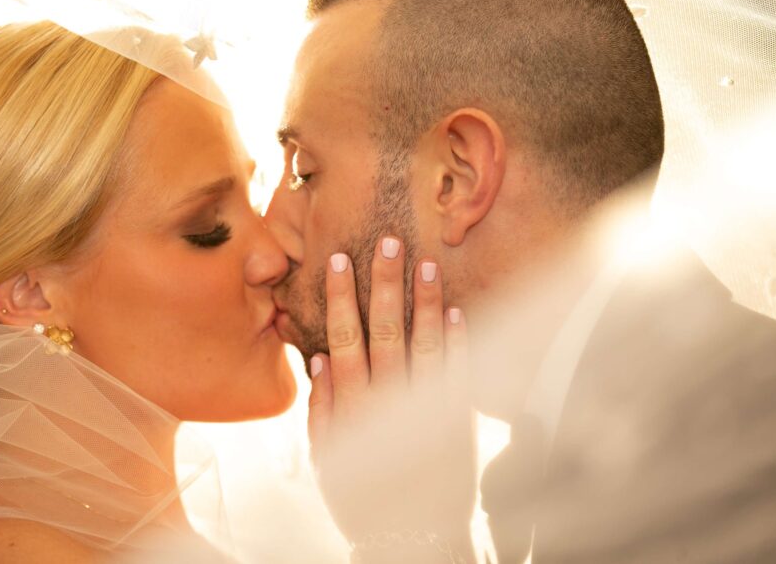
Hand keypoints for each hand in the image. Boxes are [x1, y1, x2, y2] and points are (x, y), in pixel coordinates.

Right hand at [308, 237, 475, 561]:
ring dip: (423, 302)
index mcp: (350, 407)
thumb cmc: (361, 499)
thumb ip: (321, 411)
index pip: (344, 339)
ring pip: (423, 344)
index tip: (339, 260)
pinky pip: (457, 375)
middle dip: (383, 285)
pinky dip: (458, 342)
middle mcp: (386, 402)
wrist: (412, 540)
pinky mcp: (455, 421)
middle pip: (383, 332)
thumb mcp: (327, 460)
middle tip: (387, 241)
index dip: (341, 299)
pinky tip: (457, 310)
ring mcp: (423, 409)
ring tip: (424, 262)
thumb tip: (318, 360)